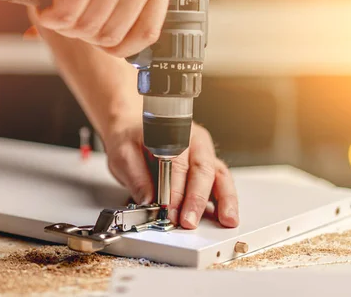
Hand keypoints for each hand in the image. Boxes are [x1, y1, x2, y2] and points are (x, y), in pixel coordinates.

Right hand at [34, 0, 177, 57]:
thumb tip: (114, 36)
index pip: (146, 33)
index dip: (119, 48)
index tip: (100, 44)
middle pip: (110, 34)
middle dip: (81, 32)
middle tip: (65, 15)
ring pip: (85, 27)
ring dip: (62, 24)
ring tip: (54, 6)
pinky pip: (65, 14)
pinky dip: (48, 14)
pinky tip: (44, 3)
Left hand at [104, 120, 239, 228]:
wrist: (132, 128)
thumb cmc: (130, 139)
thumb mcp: (123, 155)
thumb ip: (137, 178)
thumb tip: (149, 202)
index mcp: (173, 133)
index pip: (177, 163)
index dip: (174, 189)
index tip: (169, 210)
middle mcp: (194, 142)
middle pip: (202, 170)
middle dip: (196, 199)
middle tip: (188, 221)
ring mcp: (204, 154)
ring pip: (219, 175)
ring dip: (224, 200)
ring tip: (227, 220)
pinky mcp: (208, 168)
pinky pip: (221, 183)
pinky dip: (226, 200)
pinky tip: (226, 216)